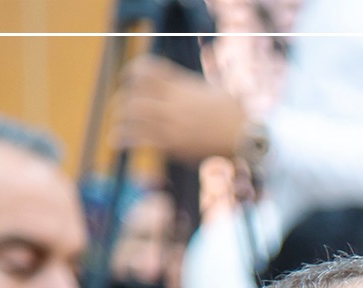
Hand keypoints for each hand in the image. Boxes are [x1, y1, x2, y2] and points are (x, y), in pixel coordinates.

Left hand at [116, 55, 250, 162]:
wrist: (247, 136)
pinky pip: (140, 137)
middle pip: (135, 92)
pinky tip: (116, 141)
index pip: (149, 70)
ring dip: (120, 119)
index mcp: (183, 85)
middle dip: (122, 99)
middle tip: (119, 108)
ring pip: (133, 114)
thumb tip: (190, 76)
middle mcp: (174, 101)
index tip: (127, 78)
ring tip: (116, 126)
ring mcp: (173, 121)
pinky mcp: (173, 142)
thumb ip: (196, 84)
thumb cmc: (236, 115)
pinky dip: (123, 138)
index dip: (133, 71)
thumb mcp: (215, 90)